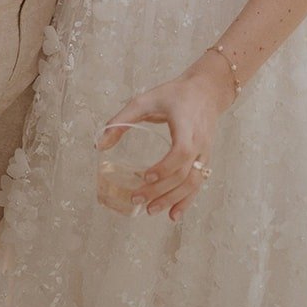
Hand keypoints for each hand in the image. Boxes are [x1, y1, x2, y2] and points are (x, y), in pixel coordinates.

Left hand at [98, 57, 231, 221]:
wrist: (207, 91)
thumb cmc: (175, 94)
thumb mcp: (145, 100)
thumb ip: (122, 120)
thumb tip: (99, 144)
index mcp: (186, 125)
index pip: (181, 151)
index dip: (165, 167)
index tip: (144, 176)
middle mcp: (199, 141)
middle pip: (184, 173)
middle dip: (161, 190)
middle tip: (137, 200)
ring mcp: (205, 152)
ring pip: (193, 183)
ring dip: (173, 200)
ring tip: (151, 210)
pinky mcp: (206, 159)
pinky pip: (199, 184)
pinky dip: (187, 201)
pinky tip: (173, 215)